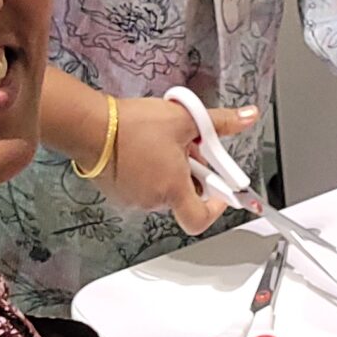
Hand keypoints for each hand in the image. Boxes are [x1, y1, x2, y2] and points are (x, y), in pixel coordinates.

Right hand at [93, 97, 256, 234]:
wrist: (88, 125)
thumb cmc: (132, 126)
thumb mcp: (185, 119)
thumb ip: (221, 122)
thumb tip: (248, 117)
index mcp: (172, 189)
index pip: (200, 219)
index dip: (216, 206)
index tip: (220, 187)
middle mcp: (151, 200)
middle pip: (184, 197)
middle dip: (192, 174)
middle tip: (190, 147)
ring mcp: (131, 198)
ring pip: (162, 189)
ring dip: (170, 170)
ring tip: (165, 142)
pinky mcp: (115, 192)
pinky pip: (142, 185)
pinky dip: (150, 171)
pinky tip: (145, 147)